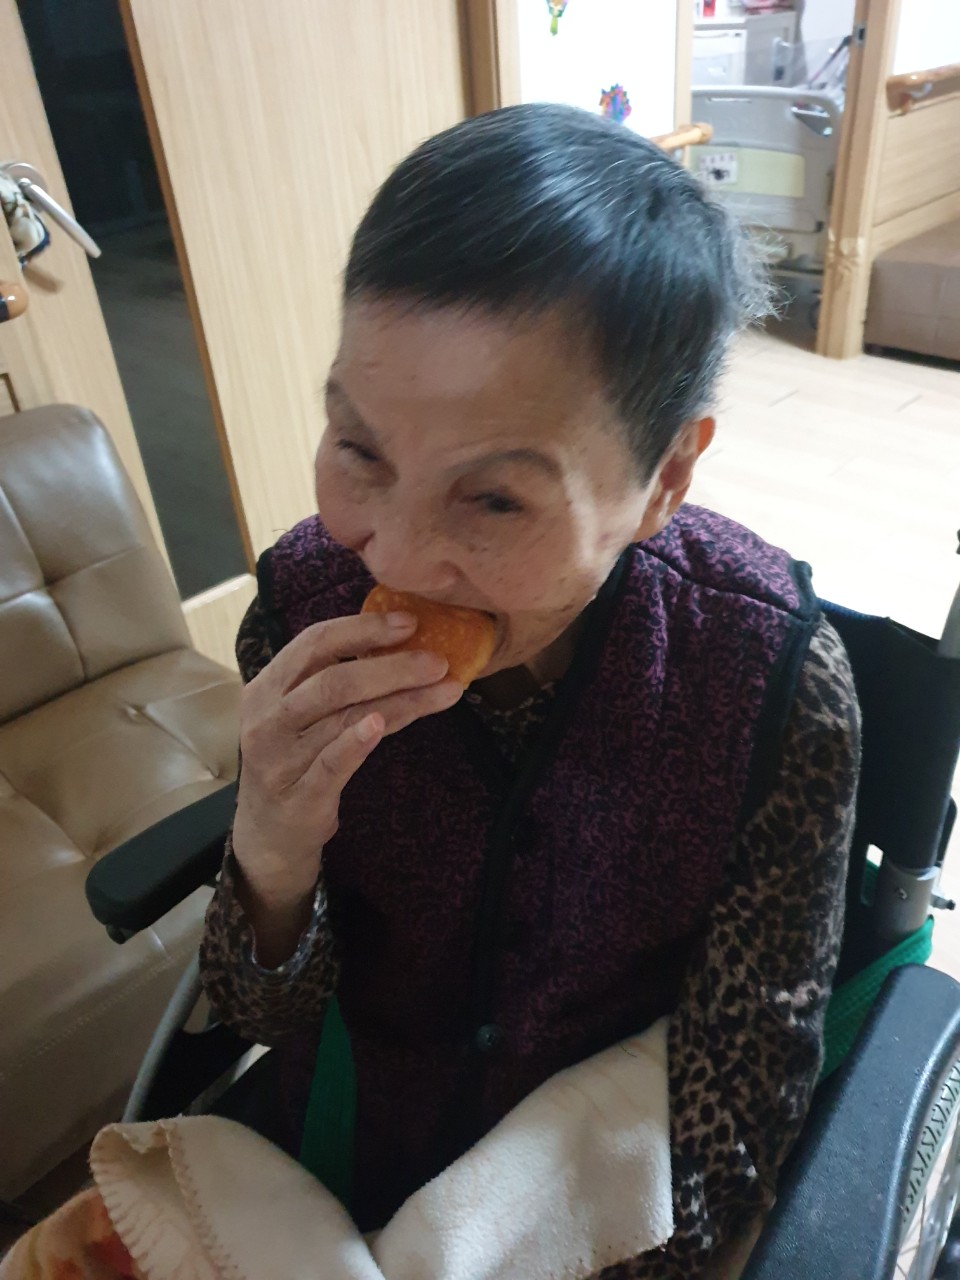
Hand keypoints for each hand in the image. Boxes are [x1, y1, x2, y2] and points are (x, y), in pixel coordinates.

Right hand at [232, 610, 462, 907]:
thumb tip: (402, 643)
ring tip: (442, 689)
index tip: (410, 622)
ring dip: (398, 699)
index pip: (314, 643)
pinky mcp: (299, 796)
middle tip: (437, 660)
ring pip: (341, 717)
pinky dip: (356, 742)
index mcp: (268, 686)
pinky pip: (330, 763)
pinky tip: (382, 724)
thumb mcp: (302, 713)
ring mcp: (280, 758)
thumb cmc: (295, 759)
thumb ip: (334, 679)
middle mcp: (268, 717)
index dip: (362, 628)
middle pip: (332, 679)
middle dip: (390, 665)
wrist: (269, 832)